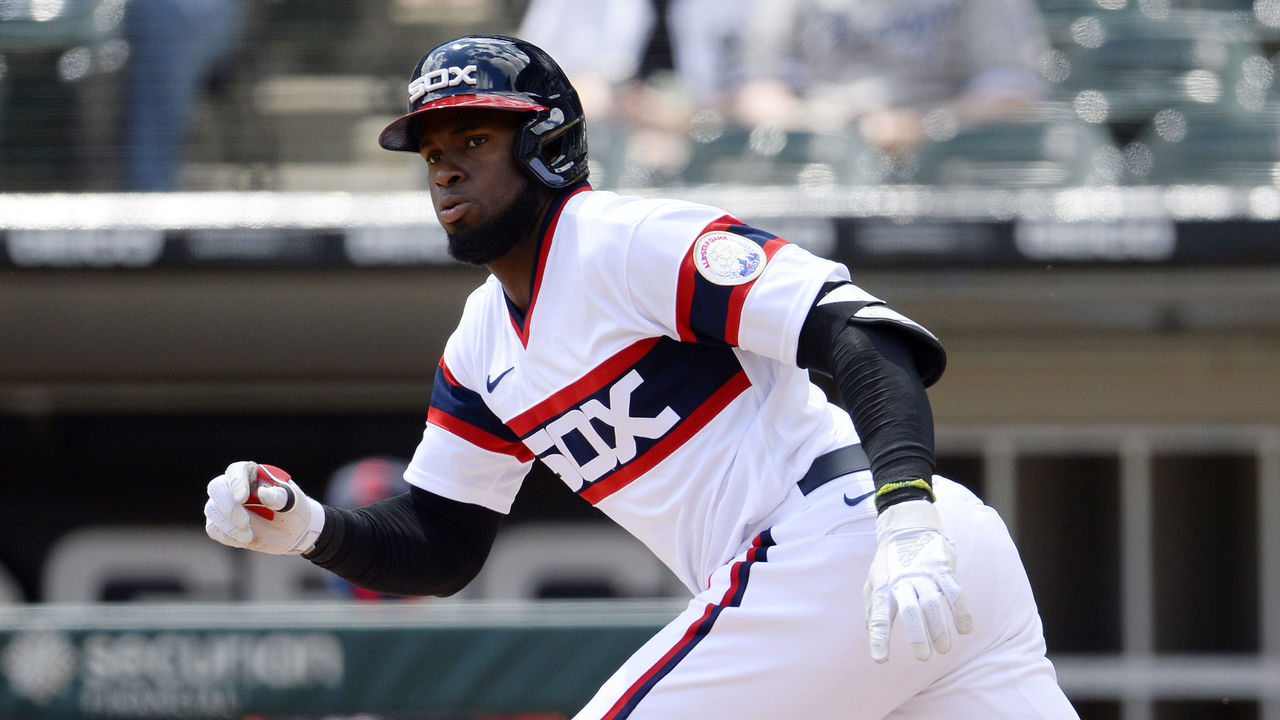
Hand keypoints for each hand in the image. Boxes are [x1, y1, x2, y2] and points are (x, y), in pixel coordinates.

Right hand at [204, 461, 324, 554]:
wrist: (293, 532)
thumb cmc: (294, 510)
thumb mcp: (294, 503)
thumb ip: (279, 497)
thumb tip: (262, 493)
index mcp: (253, 474)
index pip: (237, 470)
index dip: (236, 483)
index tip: (242, 498)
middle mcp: (234, 486)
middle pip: (217, 488)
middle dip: (229, 508)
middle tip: (246, 523)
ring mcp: (225, 505)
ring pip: (212, 509)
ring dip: (229, 526)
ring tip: (250, 536)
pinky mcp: (221, 523)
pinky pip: (212, 528)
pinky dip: (226, 536)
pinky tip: (245, 539)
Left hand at [864, 500, 972, 662]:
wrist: (908, 528)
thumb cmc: (889, 563)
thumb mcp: (874, 582)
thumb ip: (872, 608)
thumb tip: (871, 633)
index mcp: (883, 587)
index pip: (879, 615)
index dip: (879, 638)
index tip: (880, 659)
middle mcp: (903, 581)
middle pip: (910, 610)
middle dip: (917, 635)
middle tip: (923, 657)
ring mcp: (923, 574)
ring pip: (933, 603)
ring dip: (939, 628)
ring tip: (943, 649)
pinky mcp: (942, 568)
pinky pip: (954, 592)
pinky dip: (961, 611)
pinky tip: (965, 629)